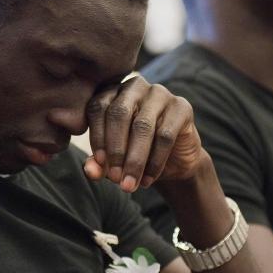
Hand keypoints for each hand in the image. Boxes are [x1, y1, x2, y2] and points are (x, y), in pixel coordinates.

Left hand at [83, 76, 204, 191]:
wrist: (173, 161)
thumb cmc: (135, 154)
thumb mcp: (113, 161)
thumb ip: (99, 164)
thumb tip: (90, 170)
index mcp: (111, 92)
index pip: (98, 108)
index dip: (97, 137)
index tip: (100, 165)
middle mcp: (134, 86)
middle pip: (119, 113)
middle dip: (116, 150)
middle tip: (115, 179)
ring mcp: (160, 93)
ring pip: (143, 126)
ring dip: (135, 160)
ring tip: (130, 185)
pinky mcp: (182, 107)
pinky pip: (165, 135)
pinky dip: (155, 162)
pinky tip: (148, 179)